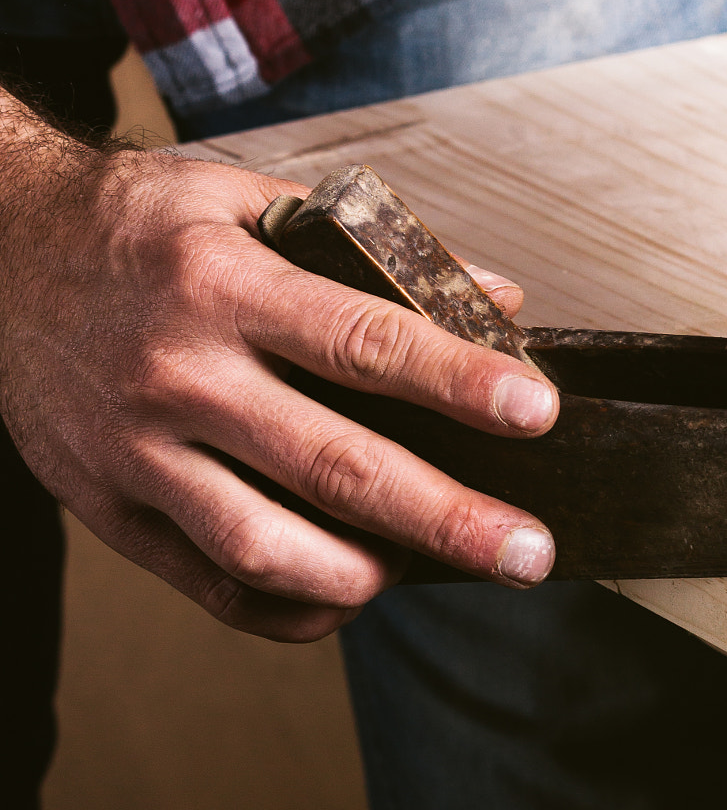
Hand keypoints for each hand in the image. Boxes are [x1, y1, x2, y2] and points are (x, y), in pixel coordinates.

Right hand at [0, 116, 559, 640]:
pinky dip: (288, 609)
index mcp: (222, 280)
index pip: (364, 340)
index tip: (537, 413)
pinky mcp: (107, 507)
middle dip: (447, 517)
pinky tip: (344, 598)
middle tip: (527, 550)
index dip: (458, 382)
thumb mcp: (250, 199)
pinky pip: (210, 586)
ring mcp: (135, 448)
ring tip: (425, 570)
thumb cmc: (142, 228)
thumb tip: (500, 299)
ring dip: (364, 576)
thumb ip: (377, 250)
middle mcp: (177, 370)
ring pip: (265, 547)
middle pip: (333, 465)